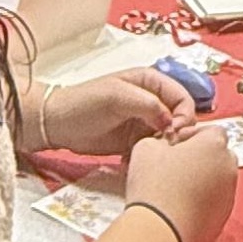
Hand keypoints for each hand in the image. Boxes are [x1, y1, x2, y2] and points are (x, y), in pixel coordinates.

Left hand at [36, 69, 197, 155]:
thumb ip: (148, 104)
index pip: (182, 96)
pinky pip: (156, 148)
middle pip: (180, 117)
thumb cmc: (84, 103)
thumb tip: (171, 121)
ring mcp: (145, 121)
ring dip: (168, 146)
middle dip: (179, 132)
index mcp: (151, 81)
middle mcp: (152, 100)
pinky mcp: (137, 140)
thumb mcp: (117, 97)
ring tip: (154, 153)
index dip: (184, 114)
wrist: (57, 125)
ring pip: (171, 135)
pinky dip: (155, 155)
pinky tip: (144, 159)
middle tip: (167, 145)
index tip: (175, 131)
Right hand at [123, 127, 237, 241]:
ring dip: (202, 179)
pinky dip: (202, 201)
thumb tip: (163, 145)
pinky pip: (215, 202)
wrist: (160, 230)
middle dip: (200, 156)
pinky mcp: (223, 217)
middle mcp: (228, 168)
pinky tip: (180, 205)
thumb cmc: (154, 186)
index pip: (211, 130)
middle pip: (218, 154)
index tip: (176, 143)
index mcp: (214, 145)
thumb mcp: (146, 148)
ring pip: (218, 179)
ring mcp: (229, 194)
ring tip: (175, 187)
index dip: (192, 134)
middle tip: (176, 164)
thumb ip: (160, 139)